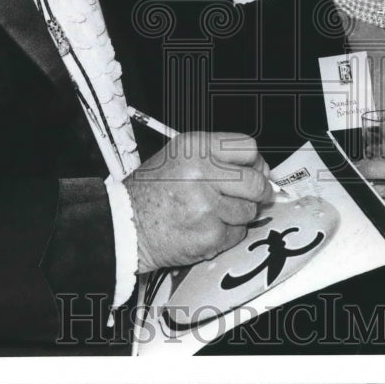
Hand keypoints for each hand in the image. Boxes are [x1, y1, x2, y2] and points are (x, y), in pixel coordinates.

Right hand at [124, 132, 271, 272]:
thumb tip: (259, 168)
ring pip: (248, 210)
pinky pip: (237, 234)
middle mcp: (201, 173)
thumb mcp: (178, 156)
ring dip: (239, 214)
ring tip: (215, 213)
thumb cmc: (150, 192)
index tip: (256, 170)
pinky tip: (207, 227)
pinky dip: (228, 234)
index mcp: (194, 148)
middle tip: (255, 196)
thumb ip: (216, 156)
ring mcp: (206, 206)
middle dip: (259, 191)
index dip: (255, 162)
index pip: (247, 148)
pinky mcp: (209, 235)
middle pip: (255, 181)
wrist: (125, 225)